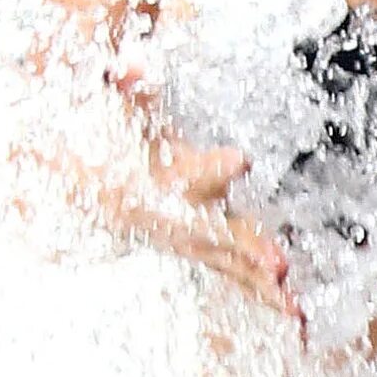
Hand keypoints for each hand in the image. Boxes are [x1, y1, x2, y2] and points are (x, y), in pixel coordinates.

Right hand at [112, 70, 299, 320]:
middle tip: (278, 265)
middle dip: (244, 249)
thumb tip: (133, 64)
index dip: (209, 169)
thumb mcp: (111, 101)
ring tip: (294, 306)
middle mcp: (167, 216)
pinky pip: (231, 272)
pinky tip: (295, 312)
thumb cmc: (103, 134)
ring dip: (260, 285)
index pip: (179, 175)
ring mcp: (183, 236)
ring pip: (225, 263)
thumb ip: (126, 82)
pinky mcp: (199, 246)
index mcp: (149, 179)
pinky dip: (262, 292)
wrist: (80, 179)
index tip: (242, 159)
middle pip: (209, 235)